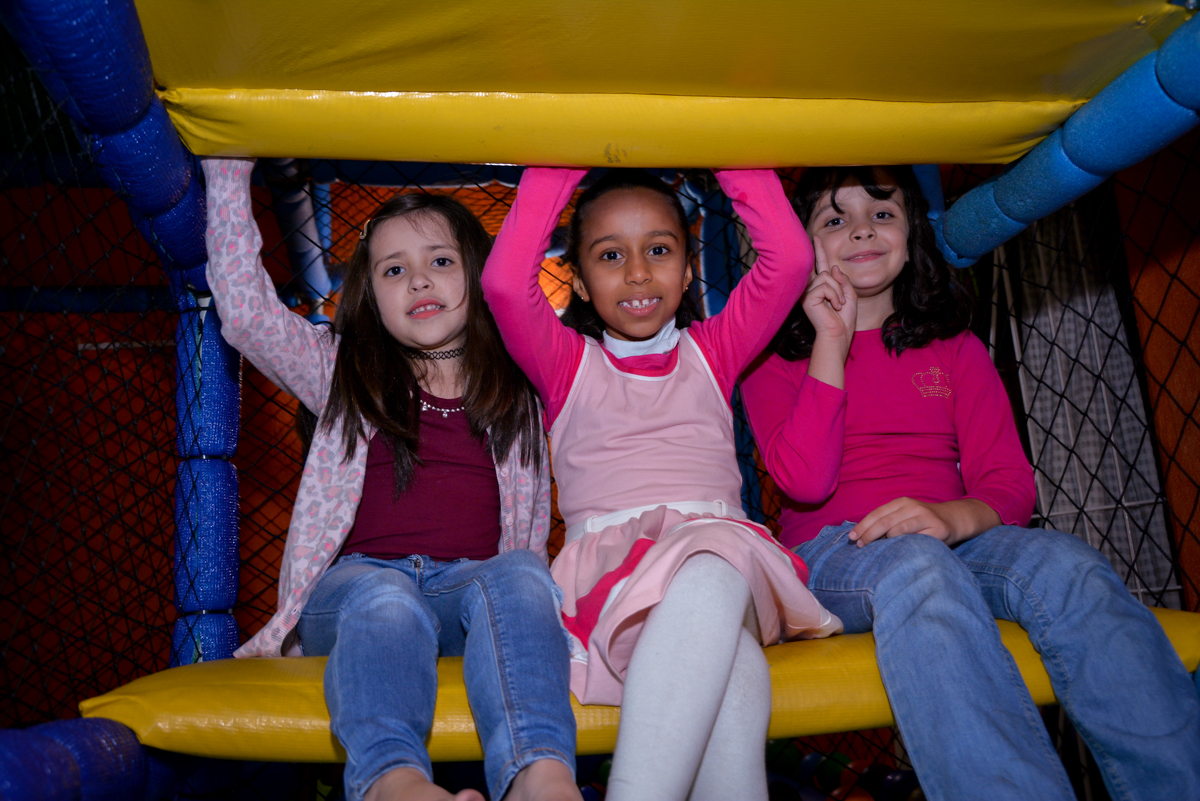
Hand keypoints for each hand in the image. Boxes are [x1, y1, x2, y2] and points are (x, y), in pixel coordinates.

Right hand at [803, 239, 856, 349]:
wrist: (838, 334)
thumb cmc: (843, 318)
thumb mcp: (849, 294)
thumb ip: (842, 279)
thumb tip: (832, 267)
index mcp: (821, 285)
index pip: (820, 264)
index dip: (819, 250)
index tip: (816, 237)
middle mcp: (811, 286)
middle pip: (825, 270)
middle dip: (838, 284)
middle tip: (840, 303)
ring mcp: (807, 291)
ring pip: (826, 277)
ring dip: (838, 292)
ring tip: (837, 305)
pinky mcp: (807, 297)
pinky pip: (825, 286)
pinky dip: (834, 295)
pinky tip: (833, 307)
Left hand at [849, 498, 1001, 547]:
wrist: (954, 519)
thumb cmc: (923, 521)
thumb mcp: (905, 515)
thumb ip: (888, 521)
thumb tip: (862, 535)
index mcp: (901, 502)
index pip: (877, 514)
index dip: (863, 525)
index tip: (851, 537)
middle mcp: (912, 506)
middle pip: (884, 522)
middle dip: (868, 535)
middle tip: (860, 546)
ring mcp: (925, 517)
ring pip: (898, 530)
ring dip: (883, 541)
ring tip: (874, 550)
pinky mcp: (937, 529)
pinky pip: (915, 539)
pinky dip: (902, 545)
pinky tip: (894, 551)